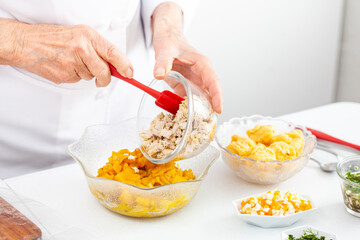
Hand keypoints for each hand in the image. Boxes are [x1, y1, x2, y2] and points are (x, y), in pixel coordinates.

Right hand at [5, 19, 132, 86]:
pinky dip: (74, 76)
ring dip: (85, 74)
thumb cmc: (52, 38)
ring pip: (91, 77)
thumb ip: (97, 48)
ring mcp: (73, 62)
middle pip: (105, 71)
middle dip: (105, 78)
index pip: (113, 52)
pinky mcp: (64, 75)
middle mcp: (82, 48)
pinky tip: (65, 67)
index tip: (130, 73)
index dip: (125, 65)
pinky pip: (78, 81)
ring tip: (72, 62)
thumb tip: (115, 64)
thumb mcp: (79, 35)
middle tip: (101, 78)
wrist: (26, 43)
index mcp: (88, 36)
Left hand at [151, 3, 222, 113]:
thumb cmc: (170, 41)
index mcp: (202, 65)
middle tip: (206, 124)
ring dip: (198, 112)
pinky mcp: (185, 88)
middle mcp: (201, 76)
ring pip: (200, 100)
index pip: (213, 82)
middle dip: (210, 109)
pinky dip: (185, 110)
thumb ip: (162, 62)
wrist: (167, 39)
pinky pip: (188, 101)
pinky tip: (181, 120)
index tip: (219, 109)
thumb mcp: (165, 49)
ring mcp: (194, 83)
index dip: (217, 96)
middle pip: (210, 94)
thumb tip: (159, 74)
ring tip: (195, 126)